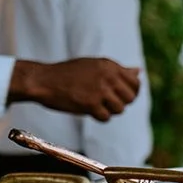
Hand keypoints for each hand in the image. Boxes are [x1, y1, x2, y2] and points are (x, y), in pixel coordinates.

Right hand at [9, 58, 141, 120]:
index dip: (132, 93)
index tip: (122, 97)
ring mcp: (100, 90)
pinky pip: (106, 117)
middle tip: (106, 103)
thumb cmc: (68, 74)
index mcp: (109, 65)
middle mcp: (108, 76)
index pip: (135, 83)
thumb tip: (138, 71)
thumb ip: (117, 70)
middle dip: (120, 103)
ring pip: (120, 109)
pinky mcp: (91, 104)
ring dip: (109, 111)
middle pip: (130, 98)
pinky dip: (98, 117)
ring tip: (95, 105)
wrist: (43, 80)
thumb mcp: (94, 66)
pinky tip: (88, 109)